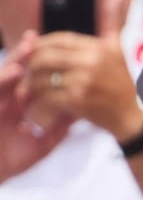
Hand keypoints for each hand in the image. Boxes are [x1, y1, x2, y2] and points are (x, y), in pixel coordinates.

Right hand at [0, 37, 73, 182]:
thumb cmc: (10, 162)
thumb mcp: (41, 145)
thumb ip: (58, 129)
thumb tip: (79, 113)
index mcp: (15, 106)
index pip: (28, 81)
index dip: (39, 67)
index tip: (54, 53)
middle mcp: (2, 102)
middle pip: (15, 73)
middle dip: (26, 55)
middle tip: (37, 37)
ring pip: (3, 78)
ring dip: (16, 61)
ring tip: (29, 46)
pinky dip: (4, 81)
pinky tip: (16, 71)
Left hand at [25, 0, 142, 139]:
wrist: (131, 116)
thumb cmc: (121, 82)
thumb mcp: (117, 48)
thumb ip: (114, 19)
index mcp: (98, 47)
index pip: (58, 40)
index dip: (42, 46)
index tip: (38, 54)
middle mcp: (91, 62)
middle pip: (45, 56)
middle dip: (32, 64)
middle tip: (29, 70)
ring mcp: (84, 81)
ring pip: (42, 76)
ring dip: (32, 82)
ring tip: (33, 86)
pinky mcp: (77, 101)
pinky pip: (47, 95)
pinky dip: (40, 99)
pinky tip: (42, 101)